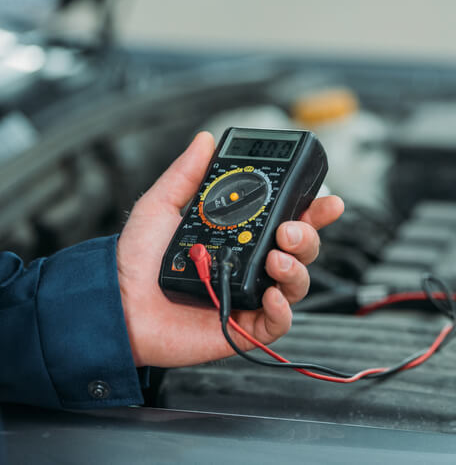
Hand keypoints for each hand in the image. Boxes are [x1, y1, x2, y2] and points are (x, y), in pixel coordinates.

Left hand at [116, 132, 343, 367]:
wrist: (117, 303)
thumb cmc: (137, 260)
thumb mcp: (162, 207)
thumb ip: (186, 174)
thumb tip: (205, 140)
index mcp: (244, 236)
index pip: (290, 220)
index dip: (314, 211)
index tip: (327, 200)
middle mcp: (253, 264)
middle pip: (302, 250)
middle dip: (308, 236)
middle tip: (290, 230)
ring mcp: (253, 295)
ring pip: (298, 283)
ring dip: (297, 269)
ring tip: (276, 260)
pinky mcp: (246, 326)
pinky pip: (280, 322)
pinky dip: (284, 310)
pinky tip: (273, 296)